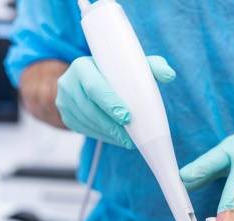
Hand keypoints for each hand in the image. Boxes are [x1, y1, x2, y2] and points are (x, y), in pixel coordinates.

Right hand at [55, 55, 175, 148]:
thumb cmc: (111, 72)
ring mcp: (64, 102)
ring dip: (107, 134)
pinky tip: (115, 139)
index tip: (126, 117)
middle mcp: (68, 84)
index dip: (110, 103)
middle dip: (111, 125)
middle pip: (89, 109)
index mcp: (81, 66)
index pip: (94, 87)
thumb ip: (150, 66)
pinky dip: (101, 136)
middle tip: (129, 137)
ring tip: (126, 141)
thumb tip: (169, 75)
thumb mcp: (129, 65)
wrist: (83, 79)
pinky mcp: (65, 117)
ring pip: (86, 122)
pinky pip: (83, 130)